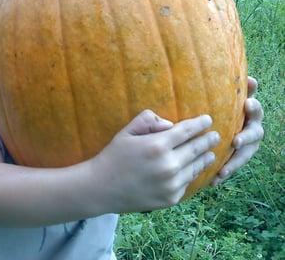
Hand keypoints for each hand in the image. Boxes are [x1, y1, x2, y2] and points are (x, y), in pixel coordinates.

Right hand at [90, 110, 219, 212]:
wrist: (102, 188)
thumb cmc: (114, 156)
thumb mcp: (126, 132)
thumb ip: (148, 121)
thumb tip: (170, 124)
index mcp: (157, 145)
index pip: (187, 131)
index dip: (200, 124)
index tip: (208, 119)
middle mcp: (169, 165)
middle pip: (197, 148)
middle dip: (208, 140)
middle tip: (216, 135)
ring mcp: (172, 184)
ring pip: (196, 167)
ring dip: (205, 158)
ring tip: (210, 153)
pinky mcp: (171, 198)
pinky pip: (187, 182)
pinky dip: (191, 174)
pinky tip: (192, 169)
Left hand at [212, 76, 263, 185]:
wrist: (210, 126)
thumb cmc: (215, 104)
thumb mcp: (218, 95)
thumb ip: (233, 89)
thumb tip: (250, 78)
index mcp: (247, 111)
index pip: (255, 107)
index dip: (254, 106)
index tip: (247, 104)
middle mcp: (251, 126)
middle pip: (255, 133)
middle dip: (247, 137)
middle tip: (236, 141)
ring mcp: (246, 143)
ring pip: (246, 154)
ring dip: (235, 162)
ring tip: (223, 170)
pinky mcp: (237, 156)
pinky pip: (233, 166)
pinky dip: (225, 172)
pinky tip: (214, 180)